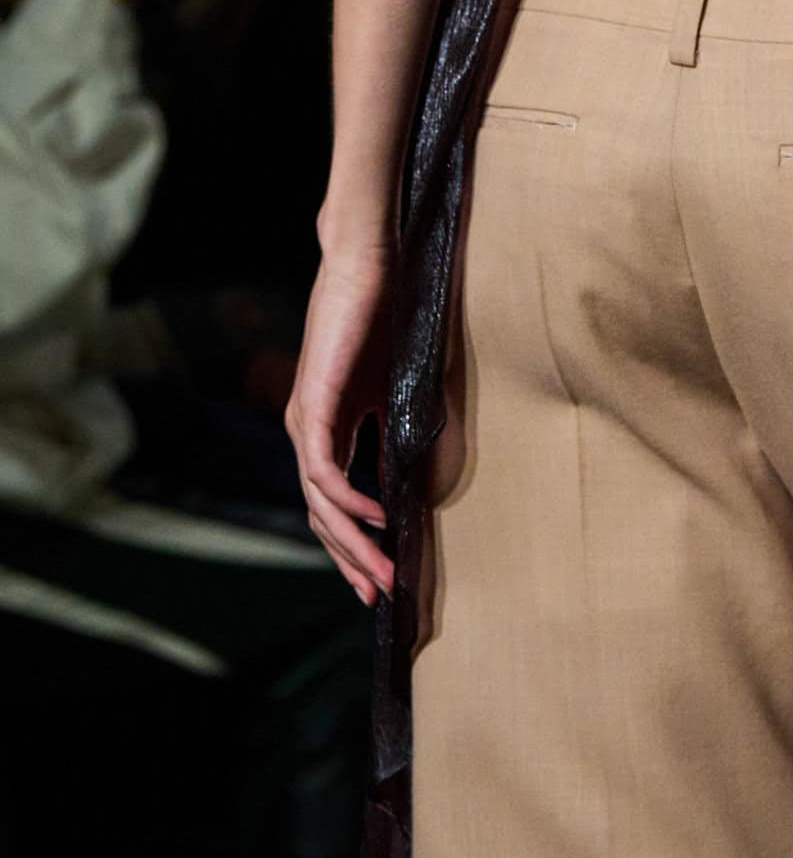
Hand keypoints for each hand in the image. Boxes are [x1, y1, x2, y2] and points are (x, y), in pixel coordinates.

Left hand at [286, 245, 394, 605]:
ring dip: (351, 542)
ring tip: (381, 572)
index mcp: (328, 426)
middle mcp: (309, 428)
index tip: (378, 578)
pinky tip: (376, 517)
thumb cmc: (387, 313)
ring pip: (320, 502)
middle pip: (322, 514)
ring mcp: (306, 418)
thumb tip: (420, 479)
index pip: (332, 501)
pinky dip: (349, 499)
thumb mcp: (399, 387)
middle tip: (378, 595)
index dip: (353, 543)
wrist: (369, 261)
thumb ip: (399, 430)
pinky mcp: (313, 403)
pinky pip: (324, 469)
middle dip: (351, 559)